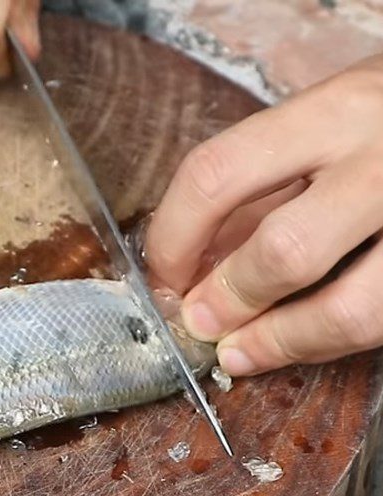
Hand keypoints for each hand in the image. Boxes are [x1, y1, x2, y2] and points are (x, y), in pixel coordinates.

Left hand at [145, 54, 382, 375]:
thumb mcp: (325, 125)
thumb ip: (263, 188)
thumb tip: (192, 267)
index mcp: (334, 111)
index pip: (217, 175)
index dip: (172, 239)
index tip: (164, 274)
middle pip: (283, 250)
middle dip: (226, 301)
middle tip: (197, 322)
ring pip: (346, 308)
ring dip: (276, 342)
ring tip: (237, 353)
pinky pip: (378, 322)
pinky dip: (323, 344)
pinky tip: (294, 343)